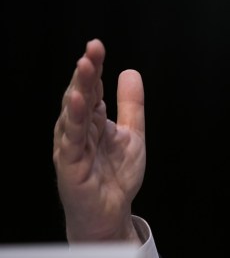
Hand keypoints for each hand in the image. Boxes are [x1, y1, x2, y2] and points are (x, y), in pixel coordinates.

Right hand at [52, 39, 146, 243]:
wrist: (112, 212)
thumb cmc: (116, 176)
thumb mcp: (132, 134)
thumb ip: (131, 106)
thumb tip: (130, 72)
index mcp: (92, 120)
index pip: (92, 88)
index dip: (95, 68)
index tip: (98, 46)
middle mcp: (79, 129)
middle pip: (80, 95)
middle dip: (86, 72)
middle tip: (92, 50)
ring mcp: (72, 145)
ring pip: (73, 112)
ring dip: (78, 89)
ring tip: (84, 67)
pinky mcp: (70, 164)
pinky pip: (72, 138)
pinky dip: (74, 119)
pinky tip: (77, 101)